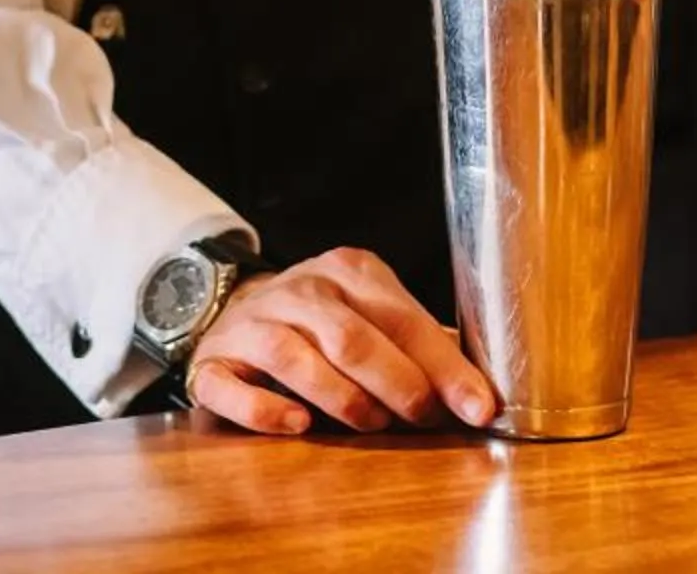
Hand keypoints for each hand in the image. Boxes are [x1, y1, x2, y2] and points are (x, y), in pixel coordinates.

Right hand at [182, 247, 497, 435]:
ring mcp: (252, 324)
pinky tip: (298, 425)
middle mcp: (299, 290)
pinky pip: (233, 388)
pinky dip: (266, 411)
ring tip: (371, 425)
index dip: (446, 368)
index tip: (479, 408)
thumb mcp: (374, 314)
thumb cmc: (324, 323)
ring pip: (295, 358)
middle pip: (353, 339)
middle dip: (399, 385)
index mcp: (349, 272)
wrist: (238, 309)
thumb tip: (482, 390)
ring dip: (342, 399)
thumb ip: (421, 345)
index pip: (404, 320)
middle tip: (425, 420)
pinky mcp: (214, 362)